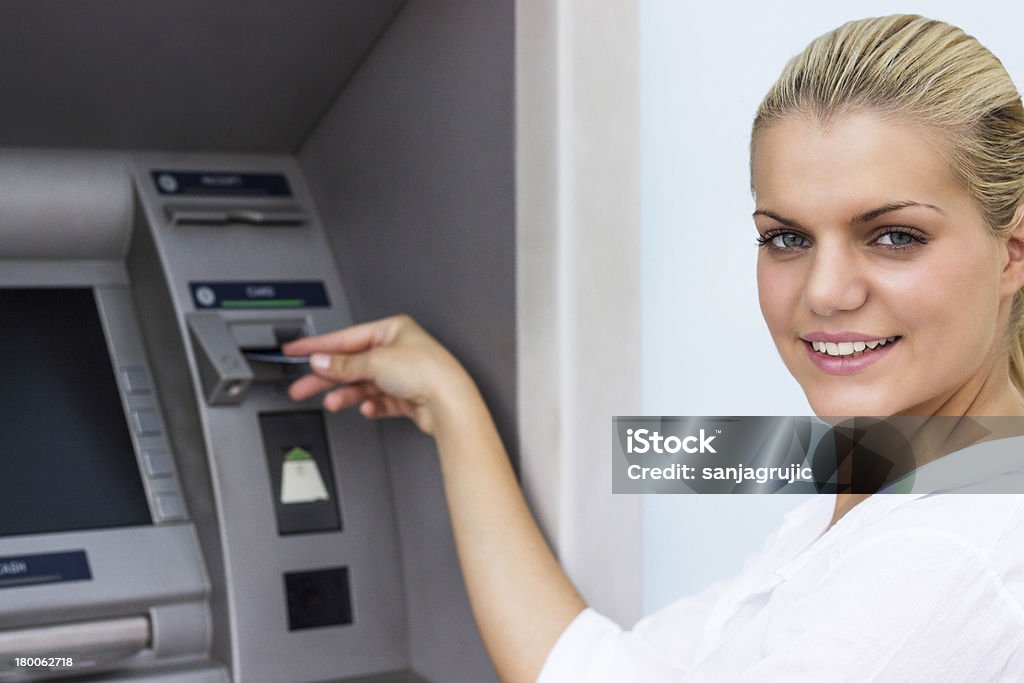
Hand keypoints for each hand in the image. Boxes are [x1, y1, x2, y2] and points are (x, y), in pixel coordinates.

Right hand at [283, 314, 474, 434]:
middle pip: (352, 363)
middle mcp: (398, 350)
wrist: (449, 403)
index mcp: (392, 330)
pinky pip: (380, 401)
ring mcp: (402, 374)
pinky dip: (371, 405)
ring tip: (333, 403)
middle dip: (327, 376)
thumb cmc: (427, 372)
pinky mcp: (407, 397)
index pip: (346, 337)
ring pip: (364, 384)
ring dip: (347, 394)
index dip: (318, 345)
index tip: (295, 350)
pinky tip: (368, 408)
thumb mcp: (375, 362)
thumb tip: (321, 361)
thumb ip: (344, 364)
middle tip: (302, 386)